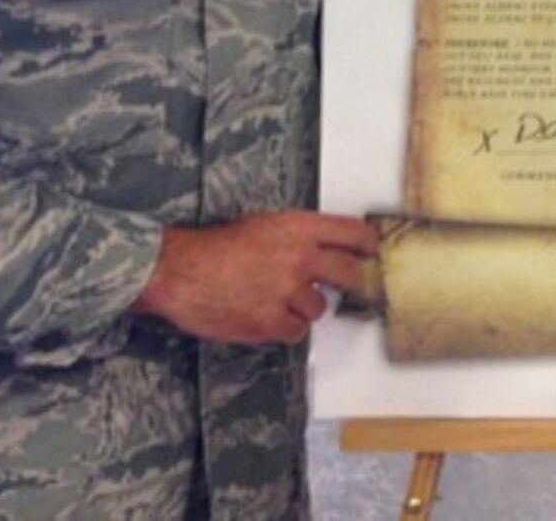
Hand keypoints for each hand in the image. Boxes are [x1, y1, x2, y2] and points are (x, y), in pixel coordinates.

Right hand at [133, 211, 379, 344]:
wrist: (181, 271)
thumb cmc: (218, 246)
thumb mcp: (266, 224)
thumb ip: (301, 237)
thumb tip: (329, 251)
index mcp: (300, 229)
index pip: (354, 235)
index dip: (370, 247)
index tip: (375, 256)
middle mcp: (300, 258)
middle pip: (351, 274)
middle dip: (355, 283)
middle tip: (353, 288)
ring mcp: (287, 292)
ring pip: (320, 309)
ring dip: (305, 308)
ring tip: (278, 299)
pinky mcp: (271, 321)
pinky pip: (296, 331)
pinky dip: (285, 327)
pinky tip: (267, 316)